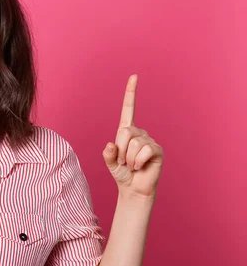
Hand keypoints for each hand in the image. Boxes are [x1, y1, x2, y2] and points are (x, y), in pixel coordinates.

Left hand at [102, 74, 163, 198]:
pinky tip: (140, 167)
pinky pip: (143, 150)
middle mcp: (139, 133)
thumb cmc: (122, 174)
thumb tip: (110, 144)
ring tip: (132, 166)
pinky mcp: (157, 150)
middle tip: (124, 162)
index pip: (129, 109)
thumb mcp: (110, 163)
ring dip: (128, 159)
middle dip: (120, 150)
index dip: (131, 93)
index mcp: (127, 131)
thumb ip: (107, 154)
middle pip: (124, 132)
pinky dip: (137, 162)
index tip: (134, 76)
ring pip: (133, 143)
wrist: (133, 189)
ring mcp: (150, 141)